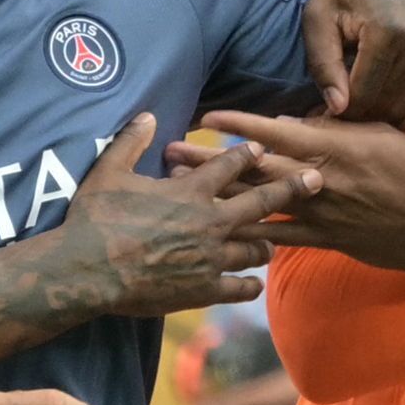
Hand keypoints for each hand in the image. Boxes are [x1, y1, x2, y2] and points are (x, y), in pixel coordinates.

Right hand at [56, 115, 318, 315]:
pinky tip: (255, 285)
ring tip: (276, 243)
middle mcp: (209, 223)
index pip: (229, 166)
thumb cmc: (95, 219)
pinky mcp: (203, 289)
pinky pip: (237, 288)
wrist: (87, 271)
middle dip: (291, 189)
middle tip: (318, 180)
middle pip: (261, 202)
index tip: (263, 148)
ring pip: (255, 249)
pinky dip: (249, 286)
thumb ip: (132, 141)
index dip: (248, 154)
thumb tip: (147, 114)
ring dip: (267, 244)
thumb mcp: (109, 172)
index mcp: (190, 192)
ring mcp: (210, 258)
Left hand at [196, 109, 404, 275]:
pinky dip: (251, 236)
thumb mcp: (382, 135)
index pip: (276, 132)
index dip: (238, 124)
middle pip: (254, 167)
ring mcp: (319, 214)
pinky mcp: (324, 240)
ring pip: (258, 202)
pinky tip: (221, 234)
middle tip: (171, 152)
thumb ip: (336, 129)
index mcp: (333, 149)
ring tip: (183, 189)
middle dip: (210, 160)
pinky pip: (280, 238)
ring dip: (218, 194)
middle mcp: (319, 181)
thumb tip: (295, 121)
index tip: (207, 116)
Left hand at [291, 0, 404, 124]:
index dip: (339, 110)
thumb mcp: (316, 17)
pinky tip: (387, 97)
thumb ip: (323, 64)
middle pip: (388, 105)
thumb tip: (338, 109)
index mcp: (390, 29)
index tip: (323, 109)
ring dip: (382, 111)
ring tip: (361, 96)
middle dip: (360, 113)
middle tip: (340, 105)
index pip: (363, 96)